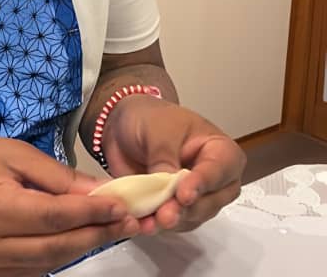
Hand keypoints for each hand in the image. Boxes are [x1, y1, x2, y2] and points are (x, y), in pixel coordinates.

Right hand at [0, 132, 140, 276]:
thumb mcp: (11, 153)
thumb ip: (55, 176)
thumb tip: (98, 192)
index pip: (53, 218)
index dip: (90, 213)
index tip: (122, 206)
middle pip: (54, 250)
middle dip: (94, 236)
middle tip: (126, 223)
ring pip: (44, 266)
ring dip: (78, 248)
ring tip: (104, 229)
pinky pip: (26, 272)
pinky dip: (52, 257)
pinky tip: (70, 240)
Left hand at [95, 96, 245, 232]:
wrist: (123, 125)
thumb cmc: (149, 118)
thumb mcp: (158, 129)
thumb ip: (165, 158)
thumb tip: (170, 189)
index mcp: (220, 150)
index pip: (220, 171)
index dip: (202, 184)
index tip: (184, 195)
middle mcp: (214, 178)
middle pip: (211, 202)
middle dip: (186, 210)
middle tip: (165, 215)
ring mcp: (196, 196)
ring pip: (192, 217)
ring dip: (170, 221)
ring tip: (150, 222)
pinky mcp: (175, 208)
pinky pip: (172, 223)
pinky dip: (157, 224)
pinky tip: (143, 223)